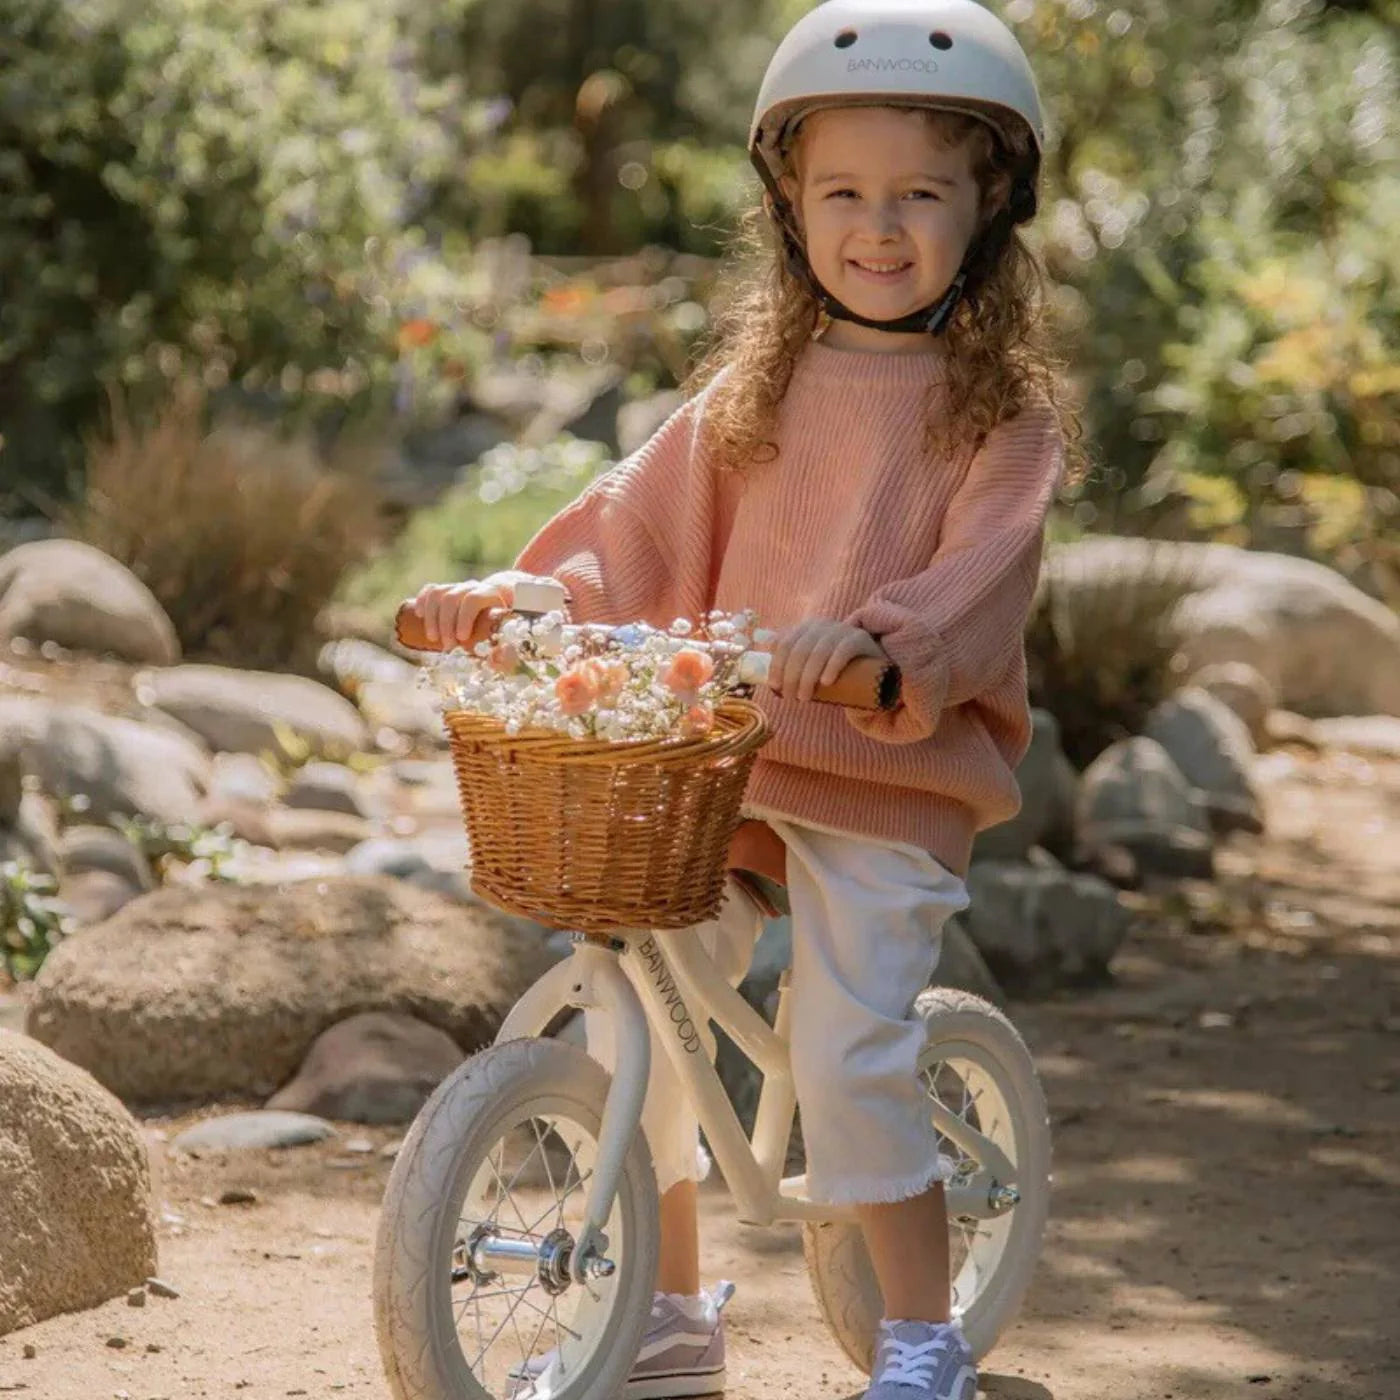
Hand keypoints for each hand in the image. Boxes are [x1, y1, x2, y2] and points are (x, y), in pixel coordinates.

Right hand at [410, 578, 511, 648]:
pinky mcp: (448, 590)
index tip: (462, 639)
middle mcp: (474, 587)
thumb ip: (507, 652)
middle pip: (451, 598)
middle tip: (448, 646)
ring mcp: (459, 587)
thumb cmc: (511, 625)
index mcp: (492, 594)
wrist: (507, 599)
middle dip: (445, 624)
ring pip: (438, 594)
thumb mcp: (514, 638)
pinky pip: (431, 589)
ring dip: (431, 617)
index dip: (464, 618)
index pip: (472, 599)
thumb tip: (494, 660)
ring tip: (433, 638)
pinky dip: (422, 601)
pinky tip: (418, 615)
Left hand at [768, 619, 884, 701]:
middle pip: (800, 649)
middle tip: (791, 698)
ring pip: (819, 652)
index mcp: (807, 628)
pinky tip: (826, 682)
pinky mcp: (861, 639)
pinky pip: (844, 650)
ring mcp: (843, 630)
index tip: (774, 687)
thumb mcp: (812, 662)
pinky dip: (832, 666)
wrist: (873, 671)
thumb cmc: (835, 669)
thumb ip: (793, 658)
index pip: (786, 643)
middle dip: (792, 676)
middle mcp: (823, 625)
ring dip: (808, 677)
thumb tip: (768, 663)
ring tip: (804, 697)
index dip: (777, 665)